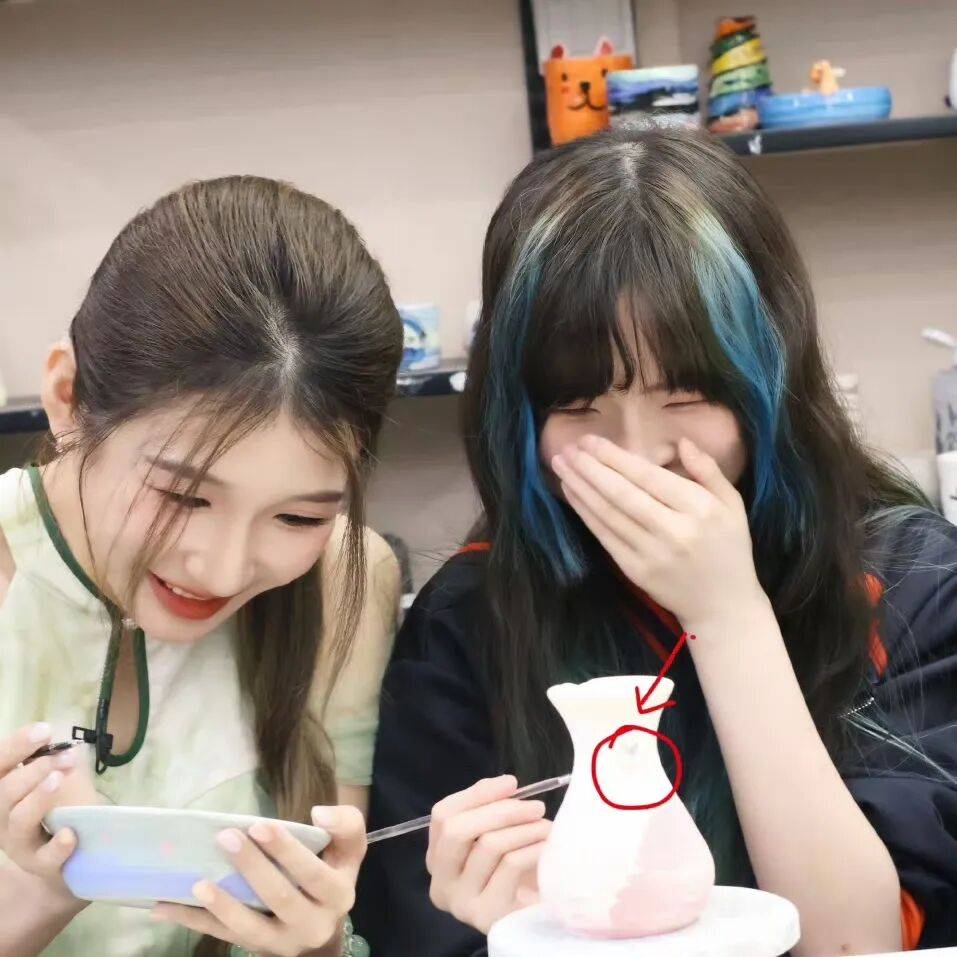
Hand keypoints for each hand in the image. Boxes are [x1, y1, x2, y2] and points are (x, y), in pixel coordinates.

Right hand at [0, 724, 99, 913]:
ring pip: (18, 821)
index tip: (44, 730)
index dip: (15, 746)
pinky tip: (69, 834)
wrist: (75, 854)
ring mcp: (19, 844)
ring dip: (39, 797)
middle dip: (34, 770)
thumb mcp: (58, 777)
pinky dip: (57, 846)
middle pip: (3, 793)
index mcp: (4, 792)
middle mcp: (3, 818)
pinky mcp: (41, 865)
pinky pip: (44, 857)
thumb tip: (54, 737)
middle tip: (63, 757)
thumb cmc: (63, 807)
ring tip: (60, 779)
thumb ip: (52, 760)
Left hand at [151, 804, 365, 956]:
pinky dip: (193, 921)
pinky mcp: (254, 950)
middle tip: (225, 837)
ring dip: (222, 905)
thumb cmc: (332, 872)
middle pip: (280, 898)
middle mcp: (312, 925)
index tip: (260, 826)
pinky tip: (164, 905)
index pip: (313, 874)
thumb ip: (345, 824)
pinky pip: (222, 935)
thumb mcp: (349, 848)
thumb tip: (318, 813)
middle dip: (251, 868)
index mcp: (337, 896)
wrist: (323, 927)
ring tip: (197, 882)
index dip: (287, 851)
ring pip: (249, 928)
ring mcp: (281, 944)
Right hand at [426, 775, 551, 933]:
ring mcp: (461, 902)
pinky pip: (509, 866)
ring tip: (546, 826)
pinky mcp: (486, 915)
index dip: (477, 794)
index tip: (511, 783)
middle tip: (535, 806)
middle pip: (458, 830)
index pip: (442, 815)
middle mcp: (441, 882)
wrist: (534, 919)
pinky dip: (532, 847)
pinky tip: (546, 846)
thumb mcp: (497, 837)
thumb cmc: (515, 874)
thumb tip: (506, 784)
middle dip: (500, 810)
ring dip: (524, 828)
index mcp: (437, 858)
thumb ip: (490, 809)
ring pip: (488, 845)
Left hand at [551, 434, 767, 629]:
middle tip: (568, 449)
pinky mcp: (636, 571)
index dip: (616, 458)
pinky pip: (605, 536)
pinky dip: (586, 513)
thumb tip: (681, 441)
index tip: (591, 441)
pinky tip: (572, 493)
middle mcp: (674, 531)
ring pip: (609, 515)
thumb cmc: (728, 548)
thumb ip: (708, 470)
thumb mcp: (732, 504)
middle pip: (623, 494)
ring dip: (581, 488)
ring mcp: (652, 554)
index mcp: (700, 509)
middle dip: (590, 468)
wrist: (723, 606)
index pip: (648, 477)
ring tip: (561, 465)